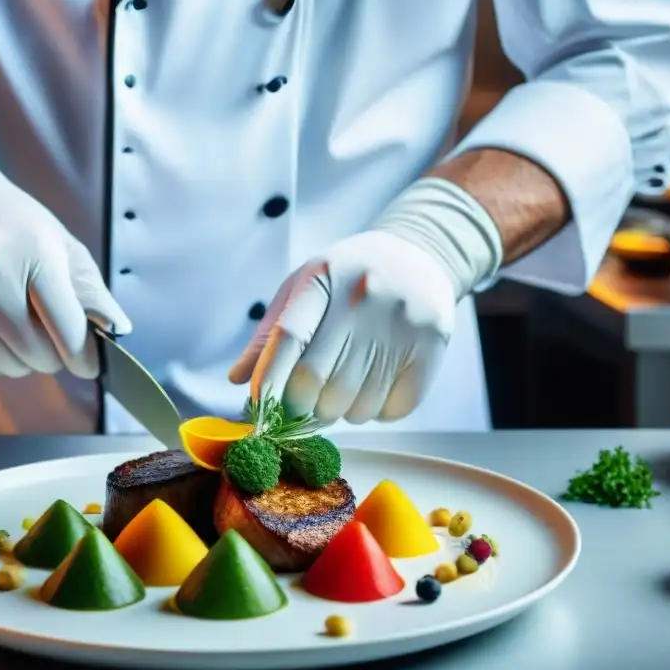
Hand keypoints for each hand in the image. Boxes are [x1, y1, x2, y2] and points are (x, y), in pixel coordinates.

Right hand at [0, 159, 129, 377]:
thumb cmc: (21, 232)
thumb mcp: (66, 249)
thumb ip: (93, 294)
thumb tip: (118, 331)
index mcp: (30, 258)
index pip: (67, 330)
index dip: (86, 355)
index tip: (92, 363)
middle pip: (43, 357)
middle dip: (55, 349)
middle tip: (45, 318)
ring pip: (16, 368)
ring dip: (26, 353)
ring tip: (15, 313)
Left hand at [229, 178, 502, 424]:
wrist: (416, 257)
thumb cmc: (344, 281)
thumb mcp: (302, 290)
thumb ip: (268, 335)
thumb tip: (238, 380)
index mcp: (322, 278)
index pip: (288, 338)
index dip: (269, 382)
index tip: (259, 412)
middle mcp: (362, 296)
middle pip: (315, 380)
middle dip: (299, 408)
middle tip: (302, 409)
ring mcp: (400, 319)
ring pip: (353, 403)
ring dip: (340, 412)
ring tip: (344, 387)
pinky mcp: (432, 342)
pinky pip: (393, 409)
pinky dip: (377, 412)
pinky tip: (375, 387)